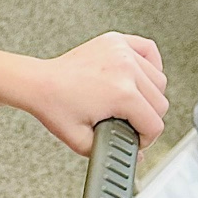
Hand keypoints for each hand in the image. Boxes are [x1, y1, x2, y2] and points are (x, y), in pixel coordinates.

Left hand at [29, 32, 167, 153]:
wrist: (38, 83)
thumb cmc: (54, 106)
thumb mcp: (81, 141)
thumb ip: (112, 151)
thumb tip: (136, 155)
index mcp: (121, 93)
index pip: (154, 124)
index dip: (146, 139)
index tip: (136, 140)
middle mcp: (125, 69)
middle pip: (160, 103)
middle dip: (147, 119)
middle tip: (130, 124)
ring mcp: (122, 52)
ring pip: (158, 80)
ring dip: (149, 95)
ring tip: (131, 103)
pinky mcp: (116, 41)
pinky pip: (149, 51)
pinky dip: (150, 65)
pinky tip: (140, 76)